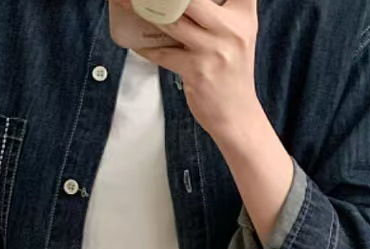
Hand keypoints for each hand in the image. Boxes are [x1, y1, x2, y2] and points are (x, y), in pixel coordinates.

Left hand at [115, 0, 261, 140]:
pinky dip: (147, 48)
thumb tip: (178, 3)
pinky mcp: (197, 70)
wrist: (237, 116)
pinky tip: (137, 43)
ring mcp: (214, 50)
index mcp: (243, 16)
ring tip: (126, 3)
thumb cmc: (231, 74)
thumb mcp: (237, 36)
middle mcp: (231, 29)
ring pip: (172, 20)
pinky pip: (163, 53)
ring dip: (144, 11)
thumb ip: (221, 13)